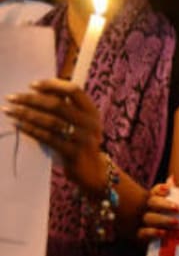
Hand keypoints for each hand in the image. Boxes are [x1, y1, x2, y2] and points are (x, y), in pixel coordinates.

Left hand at [4, 79, 106, 194]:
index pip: (73, 90)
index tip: (31, 85)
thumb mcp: (80, 123)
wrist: (92, 170)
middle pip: (58, 105)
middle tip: (12, 98)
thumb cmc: (79, 141)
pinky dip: (31, 130)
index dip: (52, 85)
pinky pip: (48, 138)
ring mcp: (83, 139)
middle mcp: (90, 123)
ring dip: (26, 114)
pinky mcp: (73, 153)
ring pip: (51, 121)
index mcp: (92, 111)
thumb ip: (66, 107)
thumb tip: (36, 92)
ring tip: (9, 110)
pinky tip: (18, 125)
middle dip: (31, 99)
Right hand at [137, 180, 178, 241]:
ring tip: (176, 222)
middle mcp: (146, 208)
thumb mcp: (171, 207)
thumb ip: (172, 193)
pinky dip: (153, 232)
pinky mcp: (140, 234)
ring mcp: (142, 221)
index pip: (155, 192)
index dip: (160, 189)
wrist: (155, 237)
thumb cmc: (166, 218)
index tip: (168, 189)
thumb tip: (172, 178)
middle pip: (153, 203)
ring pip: (149, 218)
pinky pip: (143, 233)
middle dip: (165, 204)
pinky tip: (163, 233)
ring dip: (163, 220)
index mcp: (153, 200)